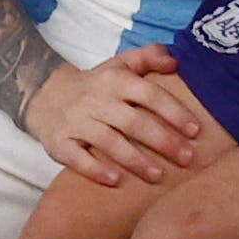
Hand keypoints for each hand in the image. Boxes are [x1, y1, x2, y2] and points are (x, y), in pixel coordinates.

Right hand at [21, 46, 202, 187]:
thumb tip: (176, 61)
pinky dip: (96, 169)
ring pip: (108, 141)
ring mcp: (76, 122)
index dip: (173, 111)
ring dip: (134, 160)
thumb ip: (148, 58)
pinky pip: (77, 157)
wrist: (44, 94)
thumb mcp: (119, 65)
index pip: (148, 94)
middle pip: (132, 121)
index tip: (195, 130)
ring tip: (158, 176)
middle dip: (162, 140)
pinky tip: (116, 181)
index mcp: (115, 81)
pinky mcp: (60, 143)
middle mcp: (96, 100)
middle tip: (187, 158)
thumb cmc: (95, 85)